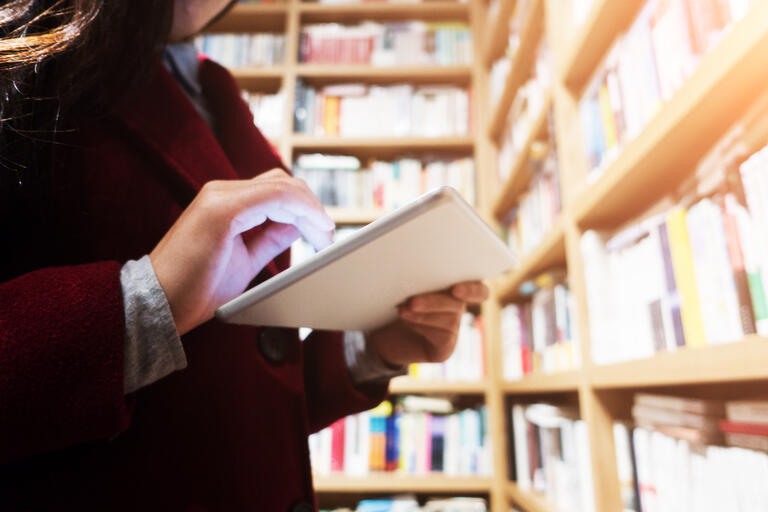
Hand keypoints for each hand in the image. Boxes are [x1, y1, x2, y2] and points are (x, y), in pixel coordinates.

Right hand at [150, 169, 333, 334]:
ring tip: (326, 237)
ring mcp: (220, 197)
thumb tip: (299, 226)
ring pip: (283, 186)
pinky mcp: (222, 210)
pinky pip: (275, 197)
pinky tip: (315, 228)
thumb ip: (271, 238)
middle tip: (329, 237)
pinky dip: (302, 209)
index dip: (306, 208)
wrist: (160, 305)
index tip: (325, 234)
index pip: (276, 191)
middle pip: (283, 182)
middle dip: (313, 207)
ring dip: (312, 209)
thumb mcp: (246, 259)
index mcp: (225, 202)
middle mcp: (222, 192)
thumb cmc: (197, 288)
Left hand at [367, 281, 488, 366]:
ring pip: (450, 321)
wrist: (383, 333)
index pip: (479, 291)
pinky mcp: (445, 348)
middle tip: (412, 302)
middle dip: (434, 302)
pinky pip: (442, 336)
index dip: (473, 290)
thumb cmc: (398, 302)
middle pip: (459, 304)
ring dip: (423, 314)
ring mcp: (453, 330)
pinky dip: (422, 326)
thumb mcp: (411, 288)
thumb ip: (421, 281)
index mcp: (455, 290)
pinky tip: (406, 320)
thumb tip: (418, 274)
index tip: (456, 289)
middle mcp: (458, 310)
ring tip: (401, 310)